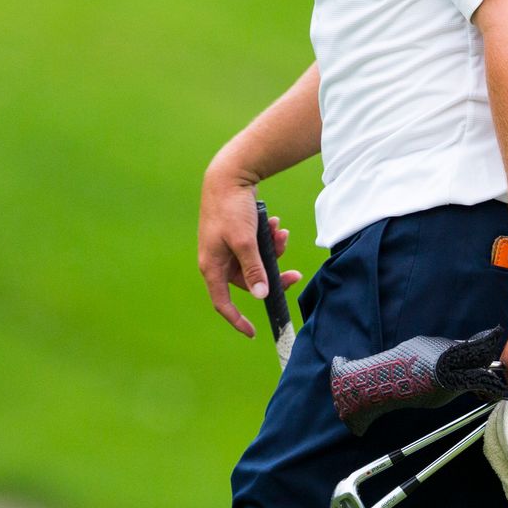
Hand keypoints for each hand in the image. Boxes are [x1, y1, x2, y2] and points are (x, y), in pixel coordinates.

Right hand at [198, 164, 302, 336]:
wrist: (229, 175)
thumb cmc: (231, 208)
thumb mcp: (245, 241)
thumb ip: (254, 269)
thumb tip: (261, 295)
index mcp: (212, 266)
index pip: (222, 303)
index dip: (237, 320)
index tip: (253, 333)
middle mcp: (218, 260)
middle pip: (250, 282)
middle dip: (273, 275)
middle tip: (295, 276)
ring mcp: (227, 248)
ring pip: (257, 264)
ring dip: (274, 252)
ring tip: (282, 235)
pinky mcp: (236, 236)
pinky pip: (257, 248)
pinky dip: (269, 240)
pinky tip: (276, 225)